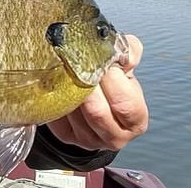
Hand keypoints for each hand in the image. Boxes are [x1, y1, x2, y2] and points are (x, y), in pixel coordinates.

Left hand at [47, 34, 148, 150]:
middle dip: (86, 83)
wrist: (92, 95)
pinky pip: (57, 113)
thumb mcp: (125, 65)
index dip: (113, 81)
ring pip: (73, 110)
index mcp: (135, 121)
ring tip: (67, 67)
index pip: (125, 104)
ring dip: (67, 85)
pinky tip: (57, 80)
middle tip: (79, 62)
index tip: (102, 62)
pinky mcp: (65, 135)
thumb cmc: (112, 81)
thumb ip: (128, 53)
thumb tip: (120, 50)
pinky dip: (55, 93)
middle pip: (96, 111)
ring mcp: (88, 139)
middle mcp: (114, 136)